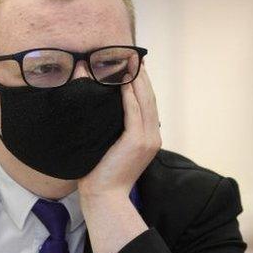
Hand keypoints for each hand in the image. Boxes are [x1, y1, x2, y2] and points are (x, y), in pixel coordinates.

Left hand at [78, 66, 160, 198]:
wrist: (104, 197)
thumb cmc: (100, 174)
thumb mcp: (110, 147)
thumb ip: (112, 129)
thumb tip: (100, 111)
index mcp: (148, 137)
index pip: (147, 103)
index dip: (141, 83)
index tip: (133, 65)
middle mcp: (152, 136)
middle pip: (148, 97)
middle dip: (140, 75)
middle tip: (132, 55)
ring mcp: (147, 138)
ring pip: (144, 100)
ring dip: (136, 79)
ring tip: (128, 60)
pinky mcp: (137, 141)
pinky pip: (134, 111)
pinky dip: (129, 94)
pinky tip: (123, 80)